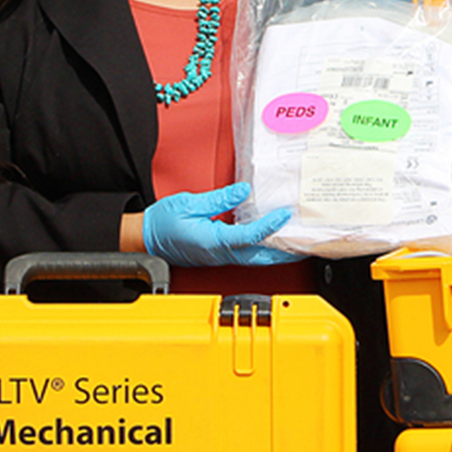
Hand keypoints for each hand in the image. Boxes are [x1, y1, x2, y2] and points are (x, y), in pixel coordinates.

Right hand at [140, 182, 301, 266]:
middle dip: (285, 251)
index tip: (284, 215)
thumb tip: (242, 192)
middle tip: (306, 242)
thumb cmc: (161, 224)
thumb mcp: (188, 204)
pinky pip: (248, 256)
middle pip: (261, 257)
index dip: (270, 226)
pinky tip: (274, 242)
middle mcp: (219, 254)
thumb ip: (218, 200)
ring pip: (257, 259)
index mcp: (212, 241)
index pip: (249, 237)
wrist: (144, 240)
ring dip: (278, 252)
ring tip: (297, 243)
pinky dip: (265, 250)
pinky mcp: (220, 255)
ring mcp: (220, 257)